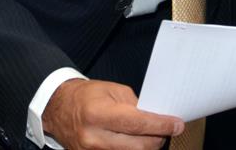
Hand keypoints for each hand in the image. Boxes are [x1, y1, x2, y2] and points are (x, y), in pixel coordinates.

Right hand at [42, 79, 183, 149]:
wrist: (59, 109)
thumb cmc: (86, 96)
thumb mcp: (113, 91)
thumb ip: (136, 106)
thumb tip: (156, 118)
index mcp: (98, 114)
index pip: (137, 124)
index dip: (161, 125)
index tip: (176, 124)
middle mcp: (93, 137)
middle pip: (137, 146)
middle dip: (158, 138)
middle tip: (170, 129)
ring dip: (147, 147)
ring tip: (155, 135)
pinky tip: (139, 142)